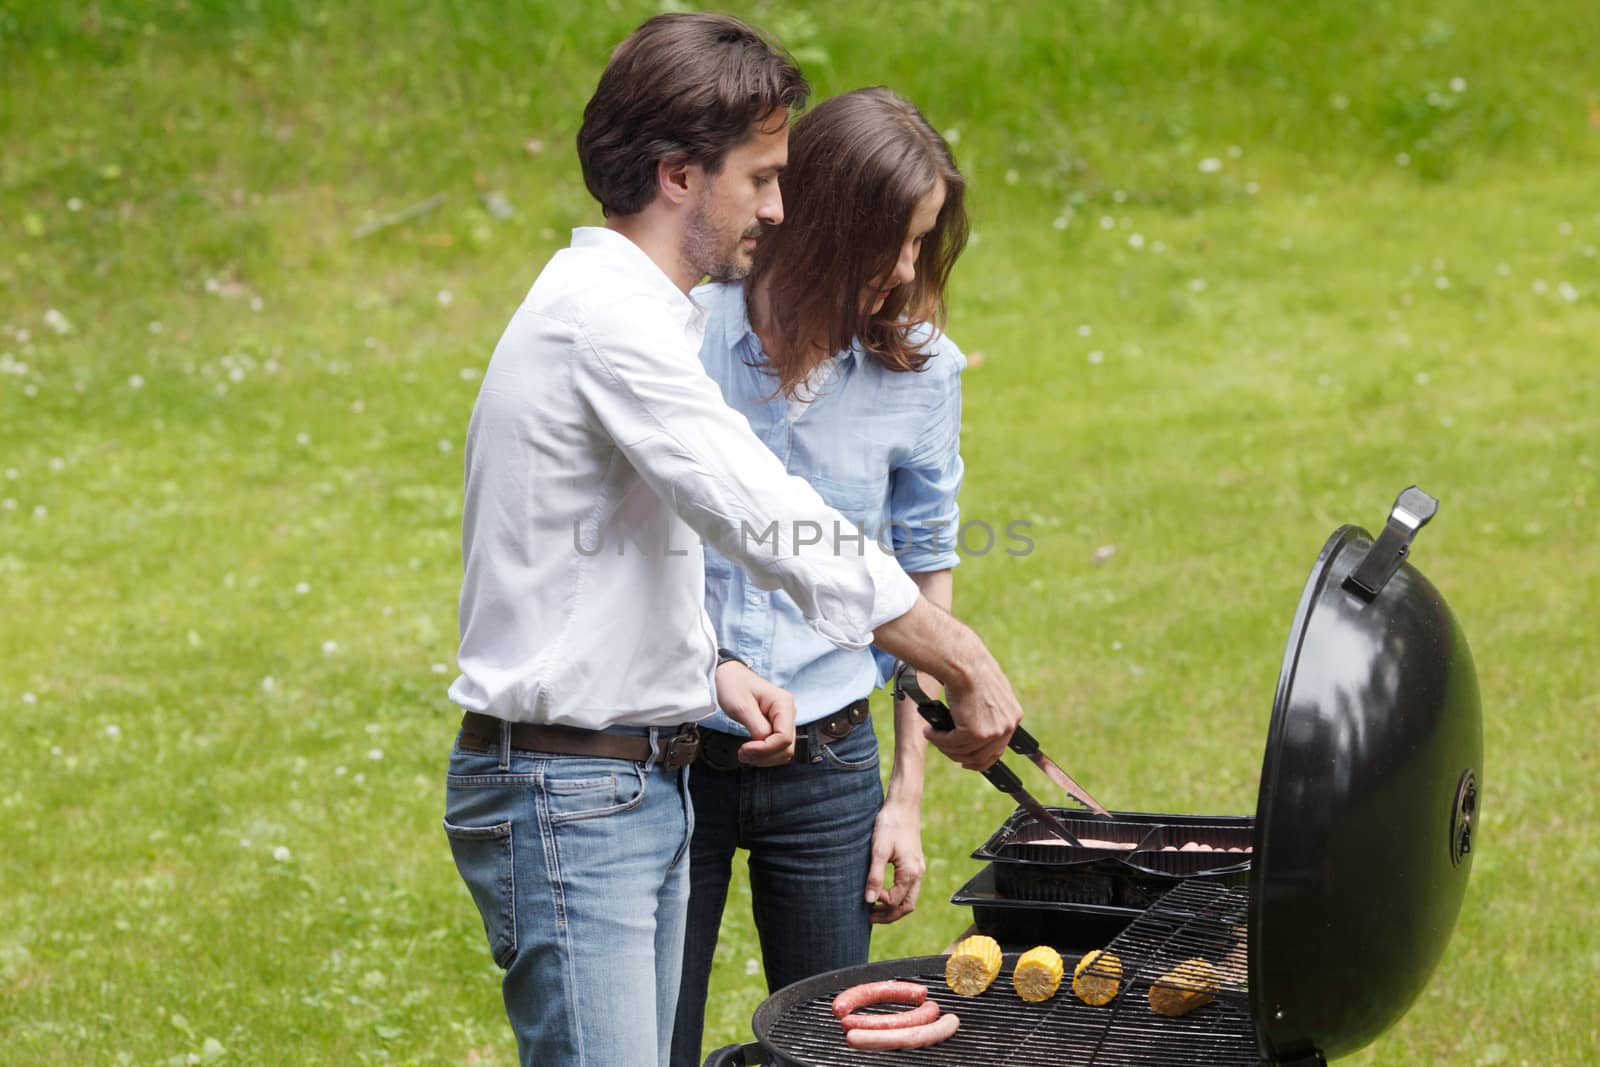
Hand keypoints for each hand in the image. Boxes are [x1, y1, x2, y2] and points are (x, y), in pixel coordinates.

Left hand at [714, 660, 795, 765]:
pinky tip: (750, 750)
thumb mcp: (742, 707)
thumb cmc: (733, 685)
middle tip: (743, 754)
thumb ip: (757, 728)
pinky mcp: (776, 726)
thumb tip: (764, 744)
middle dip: (765, 756)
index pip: (784, 738)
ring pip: (783, 751)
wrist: (727, 676)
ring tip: (744, 753)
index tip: (745, 749)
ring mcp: (783, 720)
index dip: (765, 749)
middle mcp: (787, 712)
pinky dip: (764, 754)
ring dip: (764, 758)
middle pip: (786, 747)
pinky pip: (776, 747)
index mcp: (783, 704)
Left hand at [864, 798, 923, 923]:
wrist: (903, 805)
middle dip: (889, 915)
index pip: (896, 901)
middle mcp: (918, 873)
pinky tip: (882, 891)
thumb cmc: (890, 824)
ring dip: (893, 906)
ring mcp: (918, 868)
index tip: (865, 898)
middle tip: (869, 917)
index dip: (880, 904)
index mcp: (910, 872)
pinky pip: (909, 887)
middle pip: (907, 906)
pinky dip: (897, 895)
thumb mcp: (879, 850)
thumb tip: (869, 900)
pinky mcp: (914, 862)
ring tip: (874, 908)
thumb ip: (875, 876)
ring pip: (909, 898)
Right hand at [929, 657, 1020, 770]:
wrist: (963, 663)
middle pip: (982, 756)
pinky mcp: (975, 733)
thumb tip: (975, 727)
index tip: (967, 759)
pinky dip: (937, 739)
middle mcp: (1006, 727)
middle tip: (945, 749)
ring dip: (945, 747)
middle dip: (960, 756)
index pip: (998, 749)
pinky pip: (951, 744)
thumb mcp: (989, 693)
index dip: (980, 758)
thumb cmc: (972, 671)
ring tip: (933, 736)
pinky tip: (929, 731)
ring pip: (964, 752)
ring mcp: (992, 732)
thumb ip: (989, 712)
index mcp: (1013, 717)